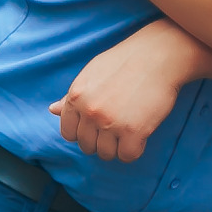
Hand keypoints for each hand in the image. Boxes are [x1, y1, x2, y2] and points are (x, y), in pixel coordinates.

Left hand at [49, 19, 202, 161]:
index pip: (68, 133)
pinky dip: (134, 150)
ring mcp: (110, 123)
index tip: (98, 125)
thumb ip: (72, 96)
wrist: (159, 55)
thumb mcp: (92, 74)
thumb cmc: (126, 61)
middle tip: (117, 125)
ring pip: (106, 154)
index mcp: (76, 96)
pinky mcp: (133, 131)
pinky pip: (127, 156)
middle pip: (87, 146)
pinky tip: (140, 135)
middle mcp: (89, 111)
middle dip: (101, 140)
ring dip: (117, 147)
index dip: (84, 132)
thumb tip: (52, 110)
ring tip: (128, 130)